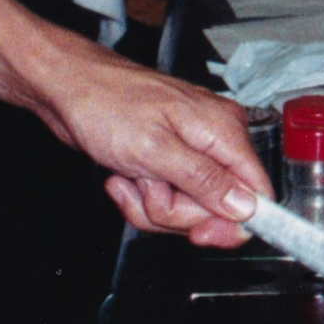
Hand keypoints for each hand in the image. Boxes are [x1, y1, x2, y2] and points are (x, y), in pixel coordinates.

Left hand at [21, 37, 266, 244]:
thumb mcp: (155, 150)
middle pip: (218, 208)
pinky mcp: (169, 161)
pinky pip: (168, 199)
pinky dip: (142, 198)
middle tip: (150, 189)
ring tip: (132, 178)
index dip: (232, 222)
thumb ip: (205, 180)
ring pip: (188, 209)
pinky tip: (125, 177)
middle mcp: (214, 140)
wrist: (67, 88)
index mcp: (223, 130)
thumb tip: (246, 205)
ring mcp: (191, 152)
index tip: (200, 234)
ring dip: (153, 205)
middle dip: (177, 212)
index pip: (256, 192)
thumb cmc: (105, 103)